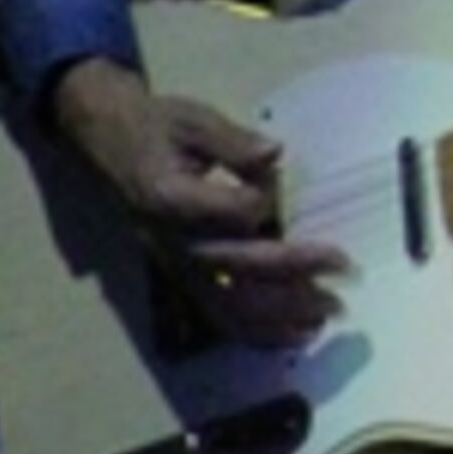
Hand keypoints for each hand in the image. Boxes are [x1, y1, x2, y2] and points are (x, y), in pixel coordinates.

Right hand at [47, 56, 350, 341]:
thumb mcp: (191, 119)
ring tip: (327, 313)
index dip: (264, 201)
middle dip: (293, 271)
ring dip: (280, 315)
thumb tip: (272, 154)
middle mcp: (172, 241)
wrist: (109, 146)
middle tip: (342, 267)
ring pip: (228, 305)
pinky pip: (219, 314)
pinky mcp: (182, 277)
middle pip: (235, 268)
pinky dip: (259, 332)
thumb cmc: (156, 128)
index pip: (230, 213)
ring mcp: (176, 265)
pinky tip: (296, 334)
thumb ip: (231, 141)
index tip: (282, 184)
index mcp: (171, 199)